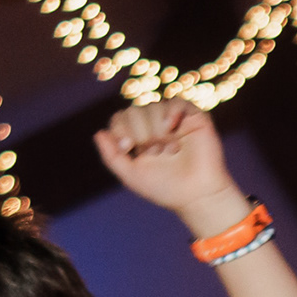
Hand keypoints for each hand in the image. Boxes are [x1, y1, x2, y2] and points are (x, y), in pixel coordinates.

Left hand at [96, 101, 248, 239]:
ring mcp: (173, 120)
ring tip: (170, 149)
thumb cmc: (165, 189)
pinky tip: (172, 128)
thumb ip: (111, 157)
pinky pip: (176, 102)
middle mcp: (154, 126)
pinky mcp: (193, 117)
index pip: (120, 119)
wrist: (197, 195)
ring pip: (153, 107)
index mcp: (138, 138)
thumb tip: (98, 133)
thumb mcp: (131, 176)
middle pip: (134, 111)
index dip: (120, 129)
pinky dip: (171, 112)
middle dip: (140, 133)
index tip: (128, 148)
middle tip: (155, 152)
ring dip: (157, 130)